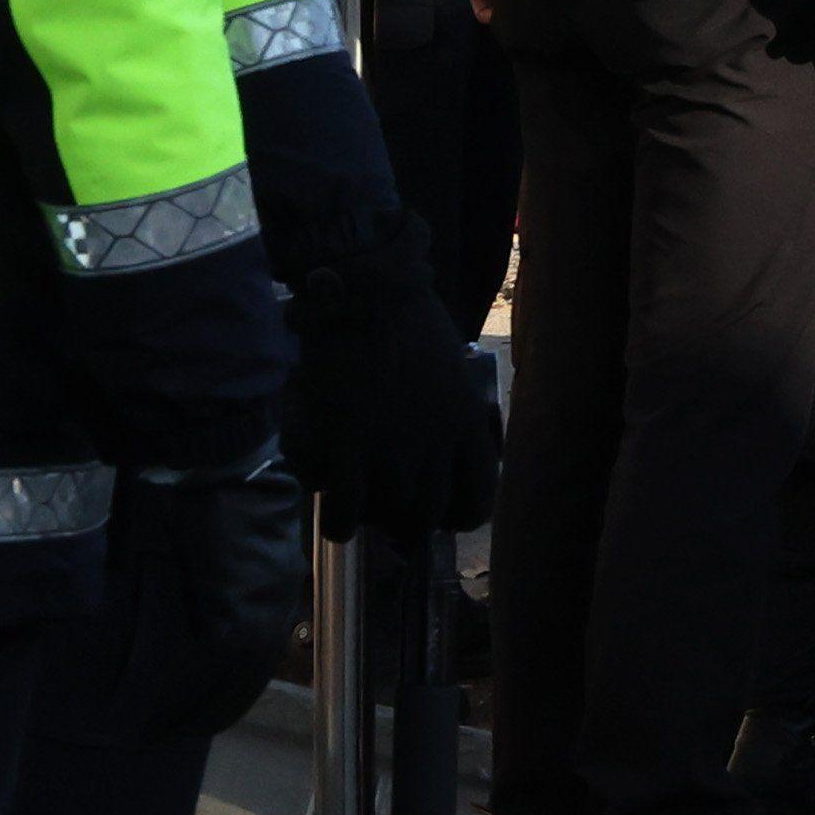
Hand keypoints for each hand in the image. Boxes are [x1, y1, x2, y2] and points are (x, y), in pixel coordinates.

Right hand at [283, 236, 502, 537]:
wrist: (367, 293)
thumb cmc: (405, 323)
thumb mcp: (449, 370)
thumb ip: (450, 411)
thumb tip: (443, 445)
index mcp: (466, 420)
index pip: (478, 493)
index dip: (458, 515)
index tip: (441, 516)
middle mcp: (438, 439)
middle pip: (428, 510)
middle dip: (407, 521)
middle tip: (385, 510)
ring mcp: (395, 443)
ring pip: (389, 513)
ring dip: (371, 518)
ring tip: (356, 510)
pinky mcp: (351, 440)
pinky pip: (348, 508)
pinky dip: (340, 522)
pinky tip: (335, 517)